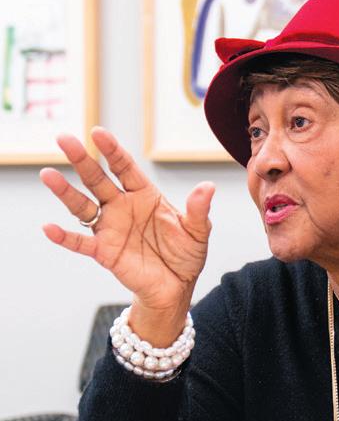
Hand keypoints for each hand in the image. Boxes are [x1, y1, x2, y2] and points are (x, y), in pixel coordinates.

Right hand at [40, 128, 214, 342]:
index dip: (112, 150)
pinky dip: (64, 237)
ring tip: (48, 175)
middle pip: (98, 180)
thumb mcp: (198, 231)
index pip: (125, 168)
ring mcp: (110, 228)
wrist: (177, 286)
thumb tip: (208, 187)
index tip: (98, 133)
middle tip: (65, 139)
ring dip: (65, 192)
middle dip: (82, 160)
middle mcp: (122, 207)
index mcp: (145, 196)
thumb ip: (198, 209)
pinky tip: (49, 228)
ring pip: (83, 206)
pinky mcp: (104, 252)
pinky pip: (80, 243)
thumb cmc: (186, 254)